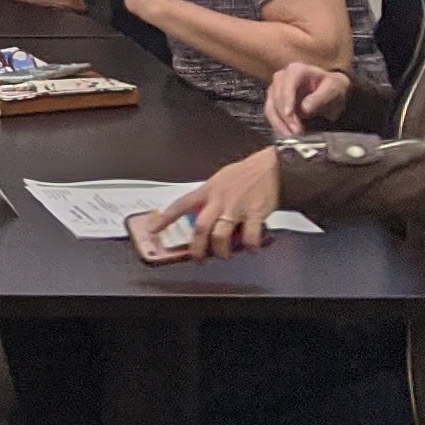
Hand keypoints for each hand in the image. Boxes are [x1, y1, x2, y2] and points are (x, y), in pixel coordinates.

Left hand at [127, 150, 282, 264]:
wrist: (272, 166)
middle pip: (200, 228)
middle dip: (196, 248)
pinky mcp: (255, 214)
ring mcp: (236, 208)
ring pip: (220, 236)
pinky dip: (250, 247)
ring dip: (221, 251)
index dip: (165, 218)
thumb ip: (209, 197)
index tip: (153, 229)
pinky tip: (252, 248)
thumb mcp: (220, 180)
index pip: (180, 205)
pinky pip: (249, 237)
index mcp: (208, 190)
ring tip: (225, 255)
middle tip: (198, 258)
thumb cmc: (246, 174)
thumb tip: (199, 214)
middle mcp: (219, 200)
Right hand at [264, 61, 353, 137]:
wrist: (330, 91)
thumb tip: (304, 109)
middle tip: (296, 132)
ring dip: (279, 123)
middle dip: (285, 116)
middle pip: (277, 97)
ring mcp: (275, 88)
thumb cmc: (332, 88)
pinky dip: (277, 124)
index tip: (290, 115)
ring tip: (291, 136)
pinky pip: (270, 113)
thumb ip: (320, 98)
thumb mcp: (332, 90)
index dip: (286, 100)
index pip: (287, 84)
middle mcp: (281, 77)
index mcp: (296, 70)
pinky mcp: (274, 101)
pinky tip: (286, 134)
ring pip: (270, 106)